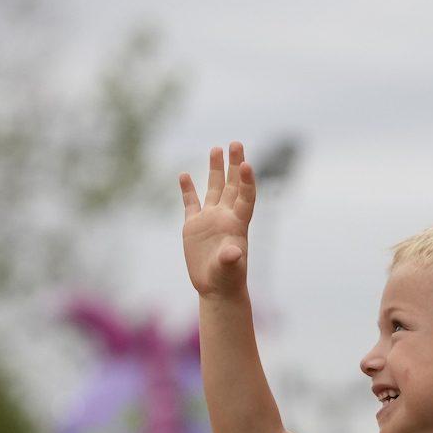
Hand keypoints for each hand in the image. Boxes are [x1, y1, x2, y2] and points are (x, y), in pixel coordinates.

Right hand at [179, 143, 255, 297]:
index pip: (245, 197)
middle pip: (232, 185)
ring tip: (216, 148)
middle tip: (236, 143)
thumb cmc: (227, 280)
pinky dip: (188, 189)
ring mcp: (210, 219)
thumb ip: (231, 259)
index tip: (246, 163)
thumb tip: (233, 252)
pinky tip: (184, 174)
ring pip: (214, 188)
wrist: (215, 289)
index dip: (247, 181)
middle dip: (234, 164)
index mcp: (237, 224)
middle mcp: (225, 216)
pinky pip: (191, 203)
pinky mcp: (194, 226)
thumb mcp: (229, 269)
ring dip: (215, 169)